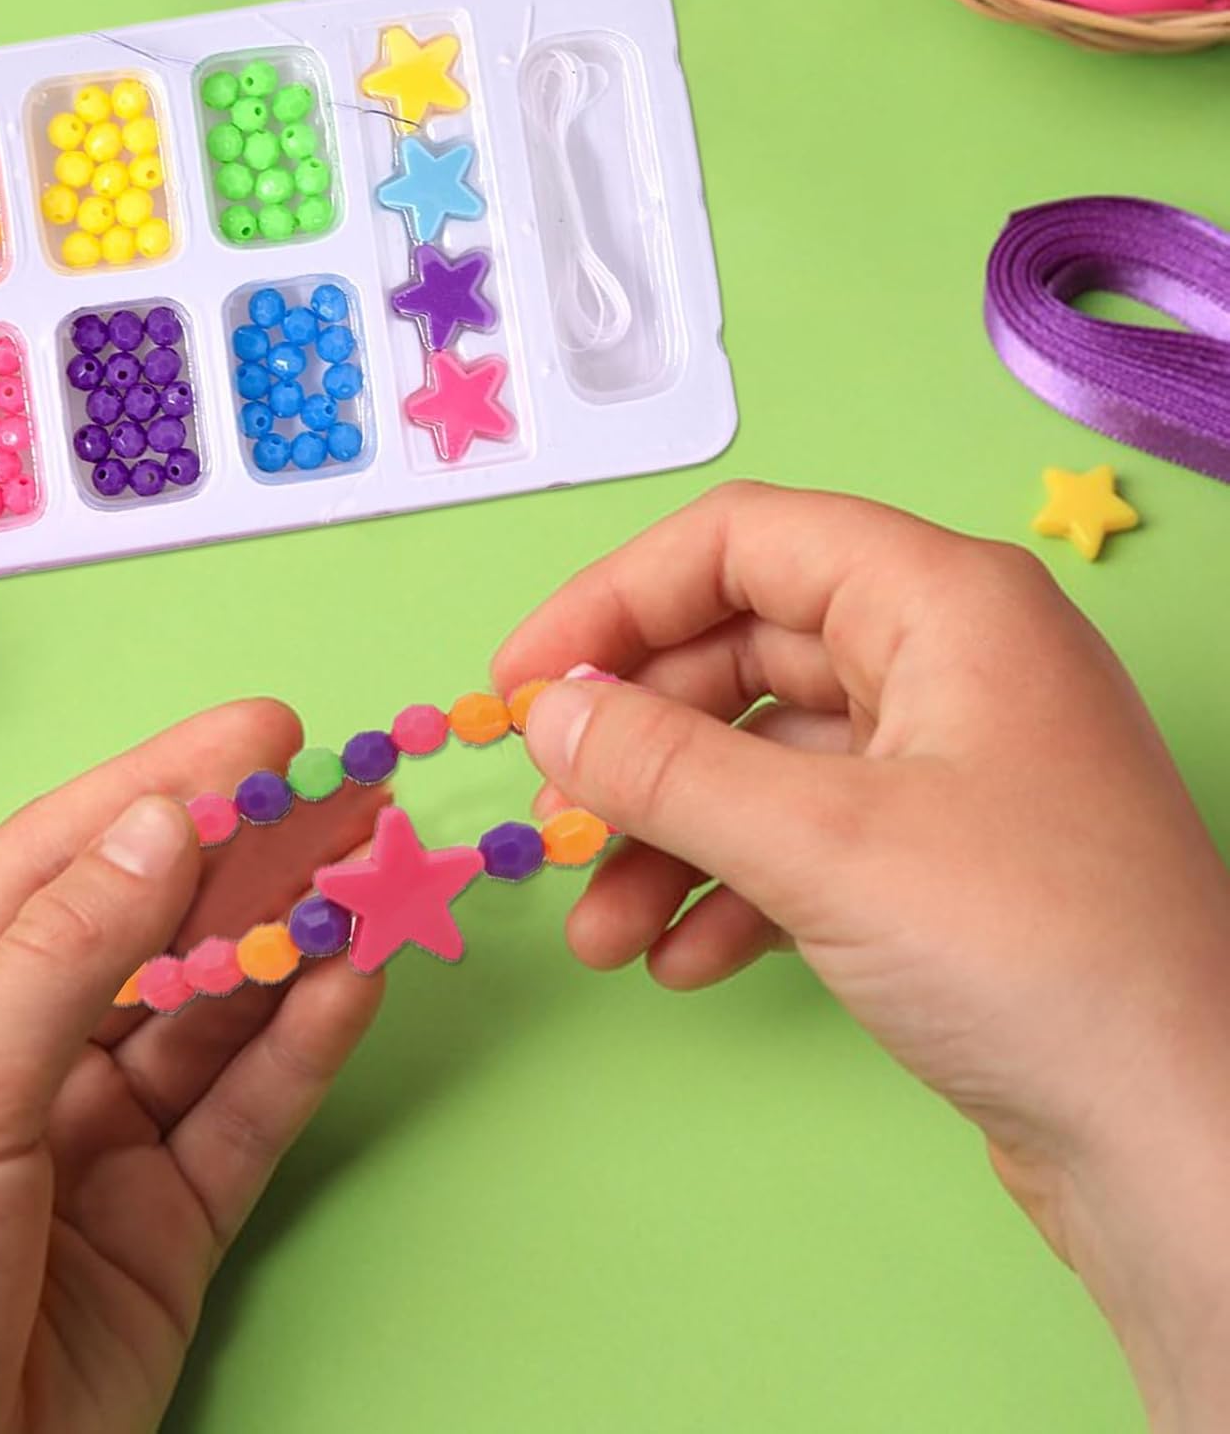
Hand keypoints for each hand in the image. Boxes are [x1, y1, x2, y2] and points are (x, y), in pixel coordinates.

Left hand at [0, 702, 383, 1433]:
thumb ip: (64, 953)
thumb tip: (167, 822)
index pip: (63, 857)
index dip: (169, 784)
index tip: (266, 734)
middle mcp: (20, 1050)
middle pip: (160, 923)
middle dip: (256, 855)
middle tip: (355, 792)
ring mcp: (99, 1136)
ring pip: (220, 1010)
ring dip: (299, 939)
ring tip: (379, 872)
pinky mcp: (167, 1218)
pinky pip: (249, 1108)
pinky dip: (308, 1043)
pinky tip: (356, 979)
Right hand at [494, 483, 1229, 1431]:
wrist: (1184, 1142)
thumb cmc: (1027, 953)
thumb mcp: (822, 844)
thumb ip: (665, 767)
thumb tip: (549, 714)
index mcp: (942, 601)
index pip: (742, 543)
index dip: (614, 601)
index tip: (520, 685)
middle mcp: (947, 662)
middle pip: (743, 655)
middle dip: (638, 744)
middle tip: (553, 815)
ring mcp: (948, 765)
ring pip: (764, 761)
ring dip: (670, 837)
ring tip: (602, 932)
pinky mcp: (942, 860)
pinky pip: (804, 840)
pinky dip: (734, 890)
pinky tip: (687, 962)